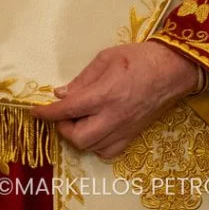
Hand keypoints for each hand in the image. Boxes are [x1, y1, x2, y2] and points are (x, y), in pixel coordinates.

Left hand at [31, 41, 199, 158]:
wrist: (174, 70)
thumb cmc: (139, 58)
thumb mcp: (105, 59)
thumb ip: (82, 79)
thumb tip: (61, 94)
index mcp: (105, 95)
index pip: (68, 110)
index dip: (47, 113)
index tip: (35, 112)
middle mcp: (114, 117)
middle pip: (79, 138)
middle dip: (63, 129)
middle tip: (62, 114)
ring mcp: (126, 129)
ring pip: (93, 148)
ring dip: (79, 137)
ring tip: (79, 119)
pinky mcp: (134, 134)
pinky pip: (109, 151)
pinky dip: (96, 145)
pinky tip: (95, 129)